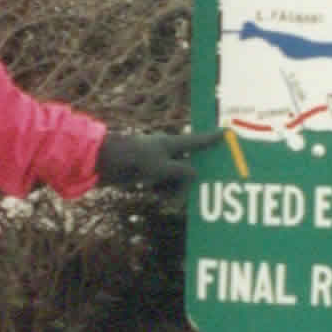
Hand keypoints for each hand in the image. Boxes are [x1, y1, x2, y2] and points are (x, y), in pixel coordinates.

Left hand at [95, 129, 223, 194]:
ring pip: (174, 178)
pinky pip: (162, 183)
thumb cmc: (135, 160)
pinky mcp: (147, 172)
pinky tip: (155, 195)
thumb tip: (195, 173)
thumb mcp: (163, 167)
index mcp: (171, 143)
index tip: (225, 132)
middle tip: (185, 196)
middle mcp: (166, 151)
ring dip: (172, 190)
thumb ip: (182, 171)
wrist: (106, 163)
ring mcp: (156, 162)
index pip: (197, 140)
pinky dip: (161, 191)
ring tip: (165, 199)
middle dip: (185, 182)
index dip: (211, 138)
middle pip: (186, 167)